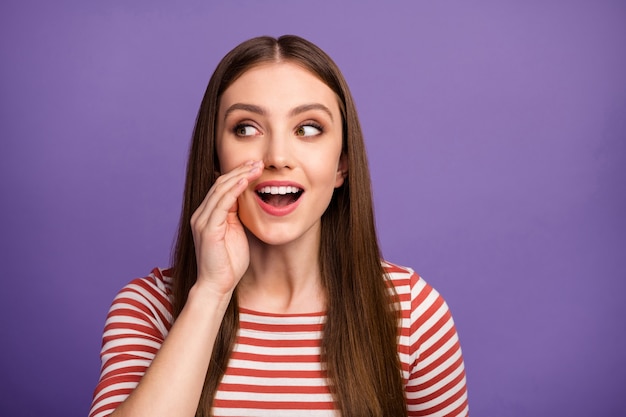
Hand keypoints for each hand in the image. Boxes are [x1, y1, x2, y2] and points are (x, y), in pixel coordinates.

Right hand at [190, 160, 262, 296]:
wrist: (217, 285)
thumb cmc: (229, 263)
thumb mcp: (237, 233)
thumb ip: (238, 216)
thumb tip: (248, 200)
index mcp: (208, 215)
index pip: (222, 187)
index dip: (238, 174)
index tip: (255, 165)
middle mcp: (201, 215)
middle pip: (220, 184)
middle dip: (240, 170)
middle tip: (258, 161)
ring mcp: (202, 221)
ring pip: (220, 190)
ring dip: (239, 176)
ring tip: (255, 166)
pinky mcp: (208, 229)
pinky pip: (221, 204)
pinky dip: (234, 191)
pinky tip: (245, 181)